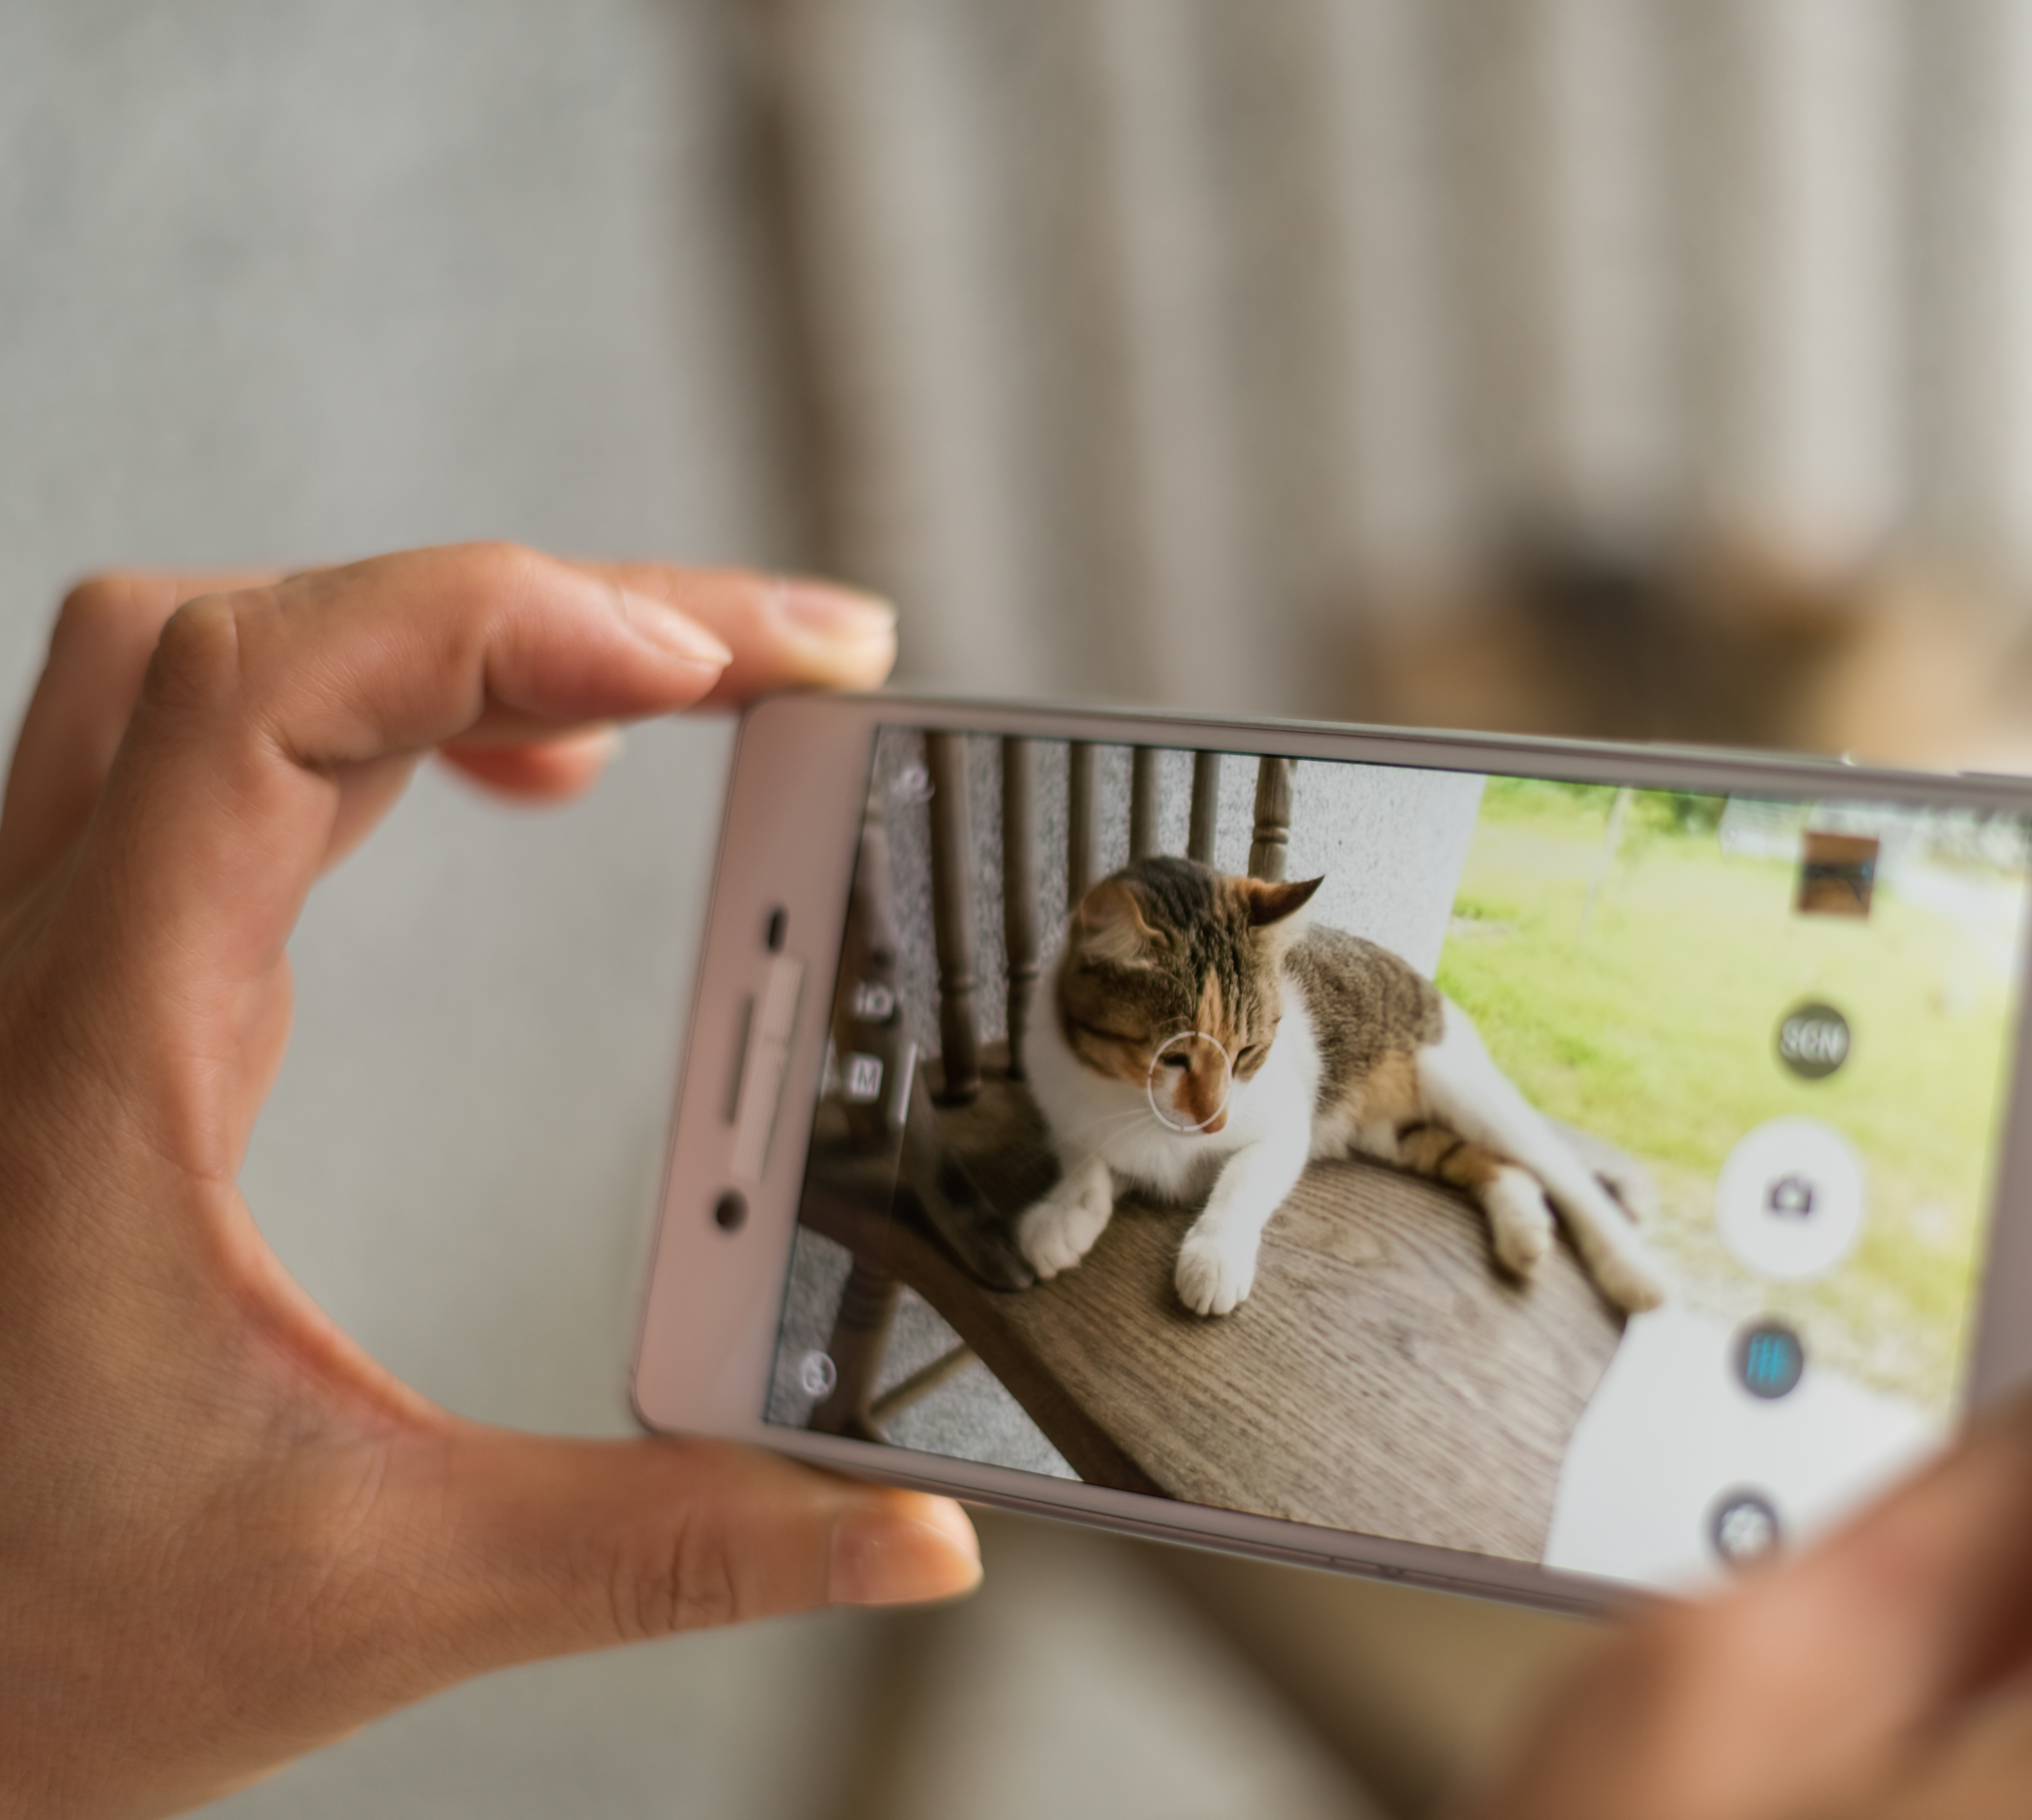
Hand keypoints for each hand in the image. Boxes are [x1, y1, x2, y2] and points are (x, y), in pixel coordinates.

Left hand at [0, 546, 981, 1818]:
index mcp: (92, 1069)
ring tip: (672, 688)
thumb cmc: (27, 1650)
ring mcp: (40, 969)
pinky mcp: (76, 994)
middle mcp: (38, 974)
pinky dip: (391, 709)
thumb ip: (668, 1550)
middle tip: (776, 660)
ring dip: (458, 637)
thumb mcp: (378, 1595)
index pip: (264, 701)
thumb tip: (911, 1530)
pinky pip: (215, 748)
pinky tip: (517, 774)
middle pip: (275, 634)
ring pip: (224, 664)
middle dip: (550, 607)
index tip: (706, 668)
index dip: (498, 625)